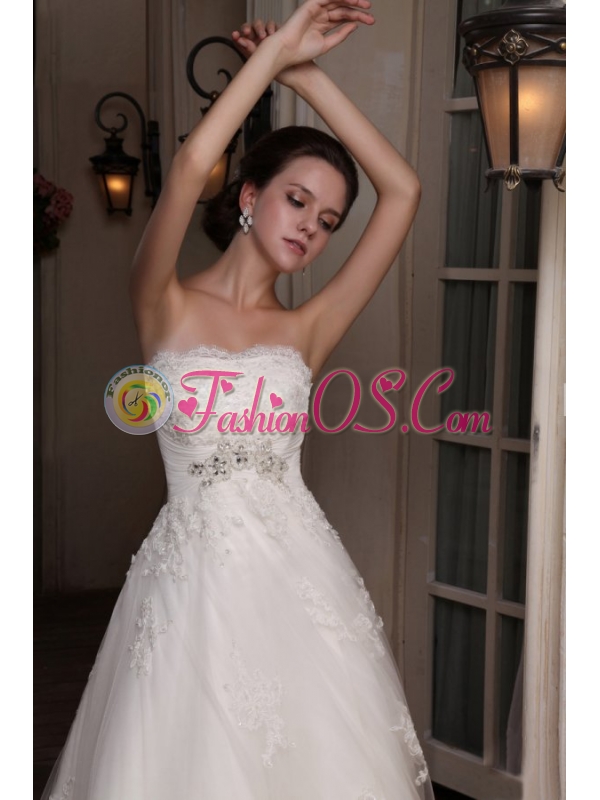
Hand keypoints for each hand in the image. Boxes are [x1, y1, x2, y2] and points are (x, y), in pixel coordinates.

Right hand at [232, 1, 373, 76]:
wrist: (287, 52)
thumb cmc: (301, 52)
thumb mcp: (326, 45)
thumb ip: (340, 35)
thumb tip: (354, 26)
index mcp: (323, 25)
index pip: (343, 18)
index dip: (357, 18)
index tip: (370, 21)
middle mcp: (320, 15)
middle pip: (343, 9)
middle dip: (358, 10)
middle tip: (370, 13)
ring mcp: (315, 9)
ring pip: (337, 2)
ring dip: (351, 2)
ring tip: (365, 4)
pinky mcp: (311, 4)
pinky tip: (352, 0)